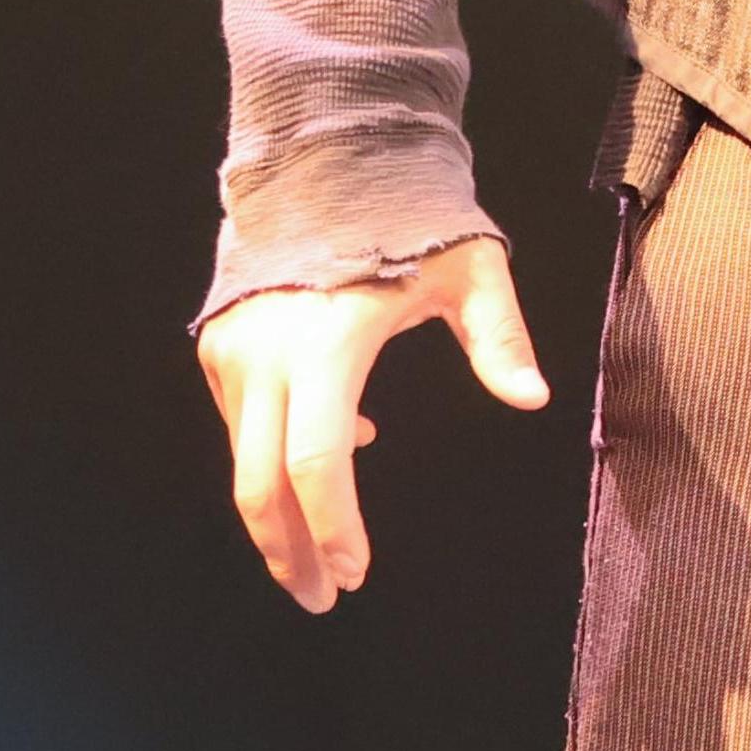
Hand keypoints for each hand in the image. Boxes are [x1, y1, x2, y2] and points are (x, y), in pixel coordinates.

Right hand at [193, 233, 547, 611]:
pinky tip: (334, 454)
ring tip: (326, 550)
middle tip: (324, 596)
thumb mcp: (471, 267)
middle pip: (261, 486)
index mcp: (329, 341)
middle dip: (291, 552)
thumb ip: (499, 338)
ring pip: (245, 462)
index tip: (358, 571)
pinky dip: (276, 461)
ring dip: (281, 516)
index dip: (335, 527)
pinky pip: (242, 426)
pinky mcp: (218, 346)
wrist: (328, 154)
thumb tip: (533, 399)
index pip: (319, 463)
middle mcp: (267, 354)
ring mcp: (234, 352)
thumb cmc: (411, 211)